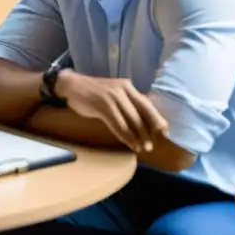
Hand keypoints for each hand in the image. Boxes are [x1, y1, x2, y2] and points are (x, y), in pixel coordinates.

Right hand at [54, 70, 168, 152]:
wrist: (71, 85)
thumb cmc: (94, 92)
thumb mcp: (113, 93)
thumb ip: (127, 103)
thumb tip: (143, 121)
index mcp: (127, 86)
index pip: (146, 103)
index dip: (156, 118)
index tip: (164, 132)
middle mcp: (122, 90)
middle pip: (141, 113)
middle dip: (148, 131)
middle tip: (152, 146)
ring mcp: (112, 97)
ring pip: (130, 121)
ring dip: (137, 137)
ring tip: (141, 148)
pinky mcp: (102, 105)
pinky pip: (118, 124)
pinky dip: (125, 136)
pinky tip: (129, 144)